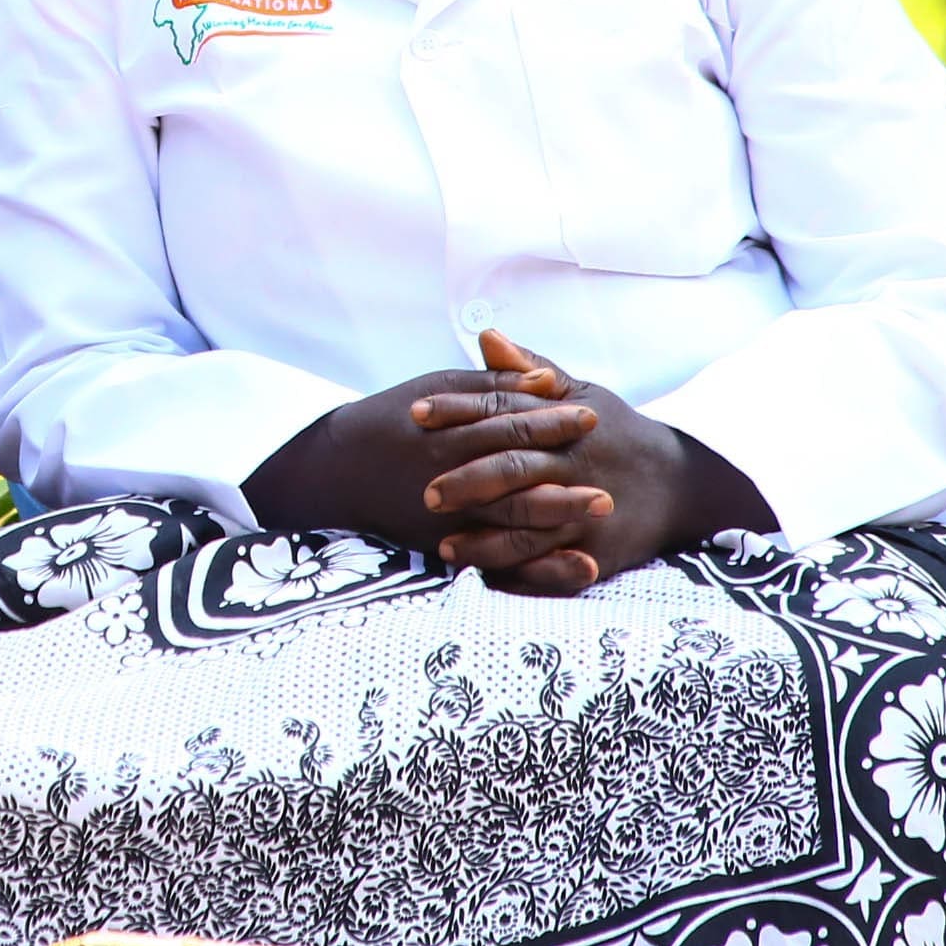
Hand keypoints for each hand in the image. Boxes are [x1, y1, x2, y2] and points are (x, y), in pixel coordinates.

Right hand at [242, 344, 601, 546]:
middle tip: (609, 480)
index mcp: (449, 430)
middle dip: (563, 477)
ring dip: (557, 514)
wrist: (336, 470)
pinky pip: (498, 558)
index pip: (509, 422)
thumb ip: (492, 384)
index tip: (589, 416)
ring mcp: (447, 512)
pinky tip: (576, 564)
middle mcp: (450, 473)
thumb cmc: (396, 420)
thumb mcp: (440, 388)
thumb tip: (547, 381)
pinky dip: (538, 564)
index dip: (550, 420)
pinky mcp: (443, 543)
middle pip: (516, 474)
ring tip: (599, 510)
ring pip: (509, 516)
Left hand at [418, 330, 775, 594]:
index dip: (458, 411)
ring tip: (443, 545)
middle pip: (514, 469)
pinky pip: (550, 566)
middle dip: (467, 480)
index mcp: (563, 422)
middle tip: (424, 491)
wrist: (681, 482)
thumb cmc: (617, 432)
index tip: (415, 413)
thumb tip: (486, 336)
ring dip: (484, 538)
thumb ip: (530, 369)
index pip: (503, 412)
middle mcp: (573, 465)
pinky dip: (517, 573)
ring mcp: (585, 510)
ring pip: (528, 526)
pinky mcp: (597, 550)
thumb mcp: (581, 394)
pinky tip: (485, 576)